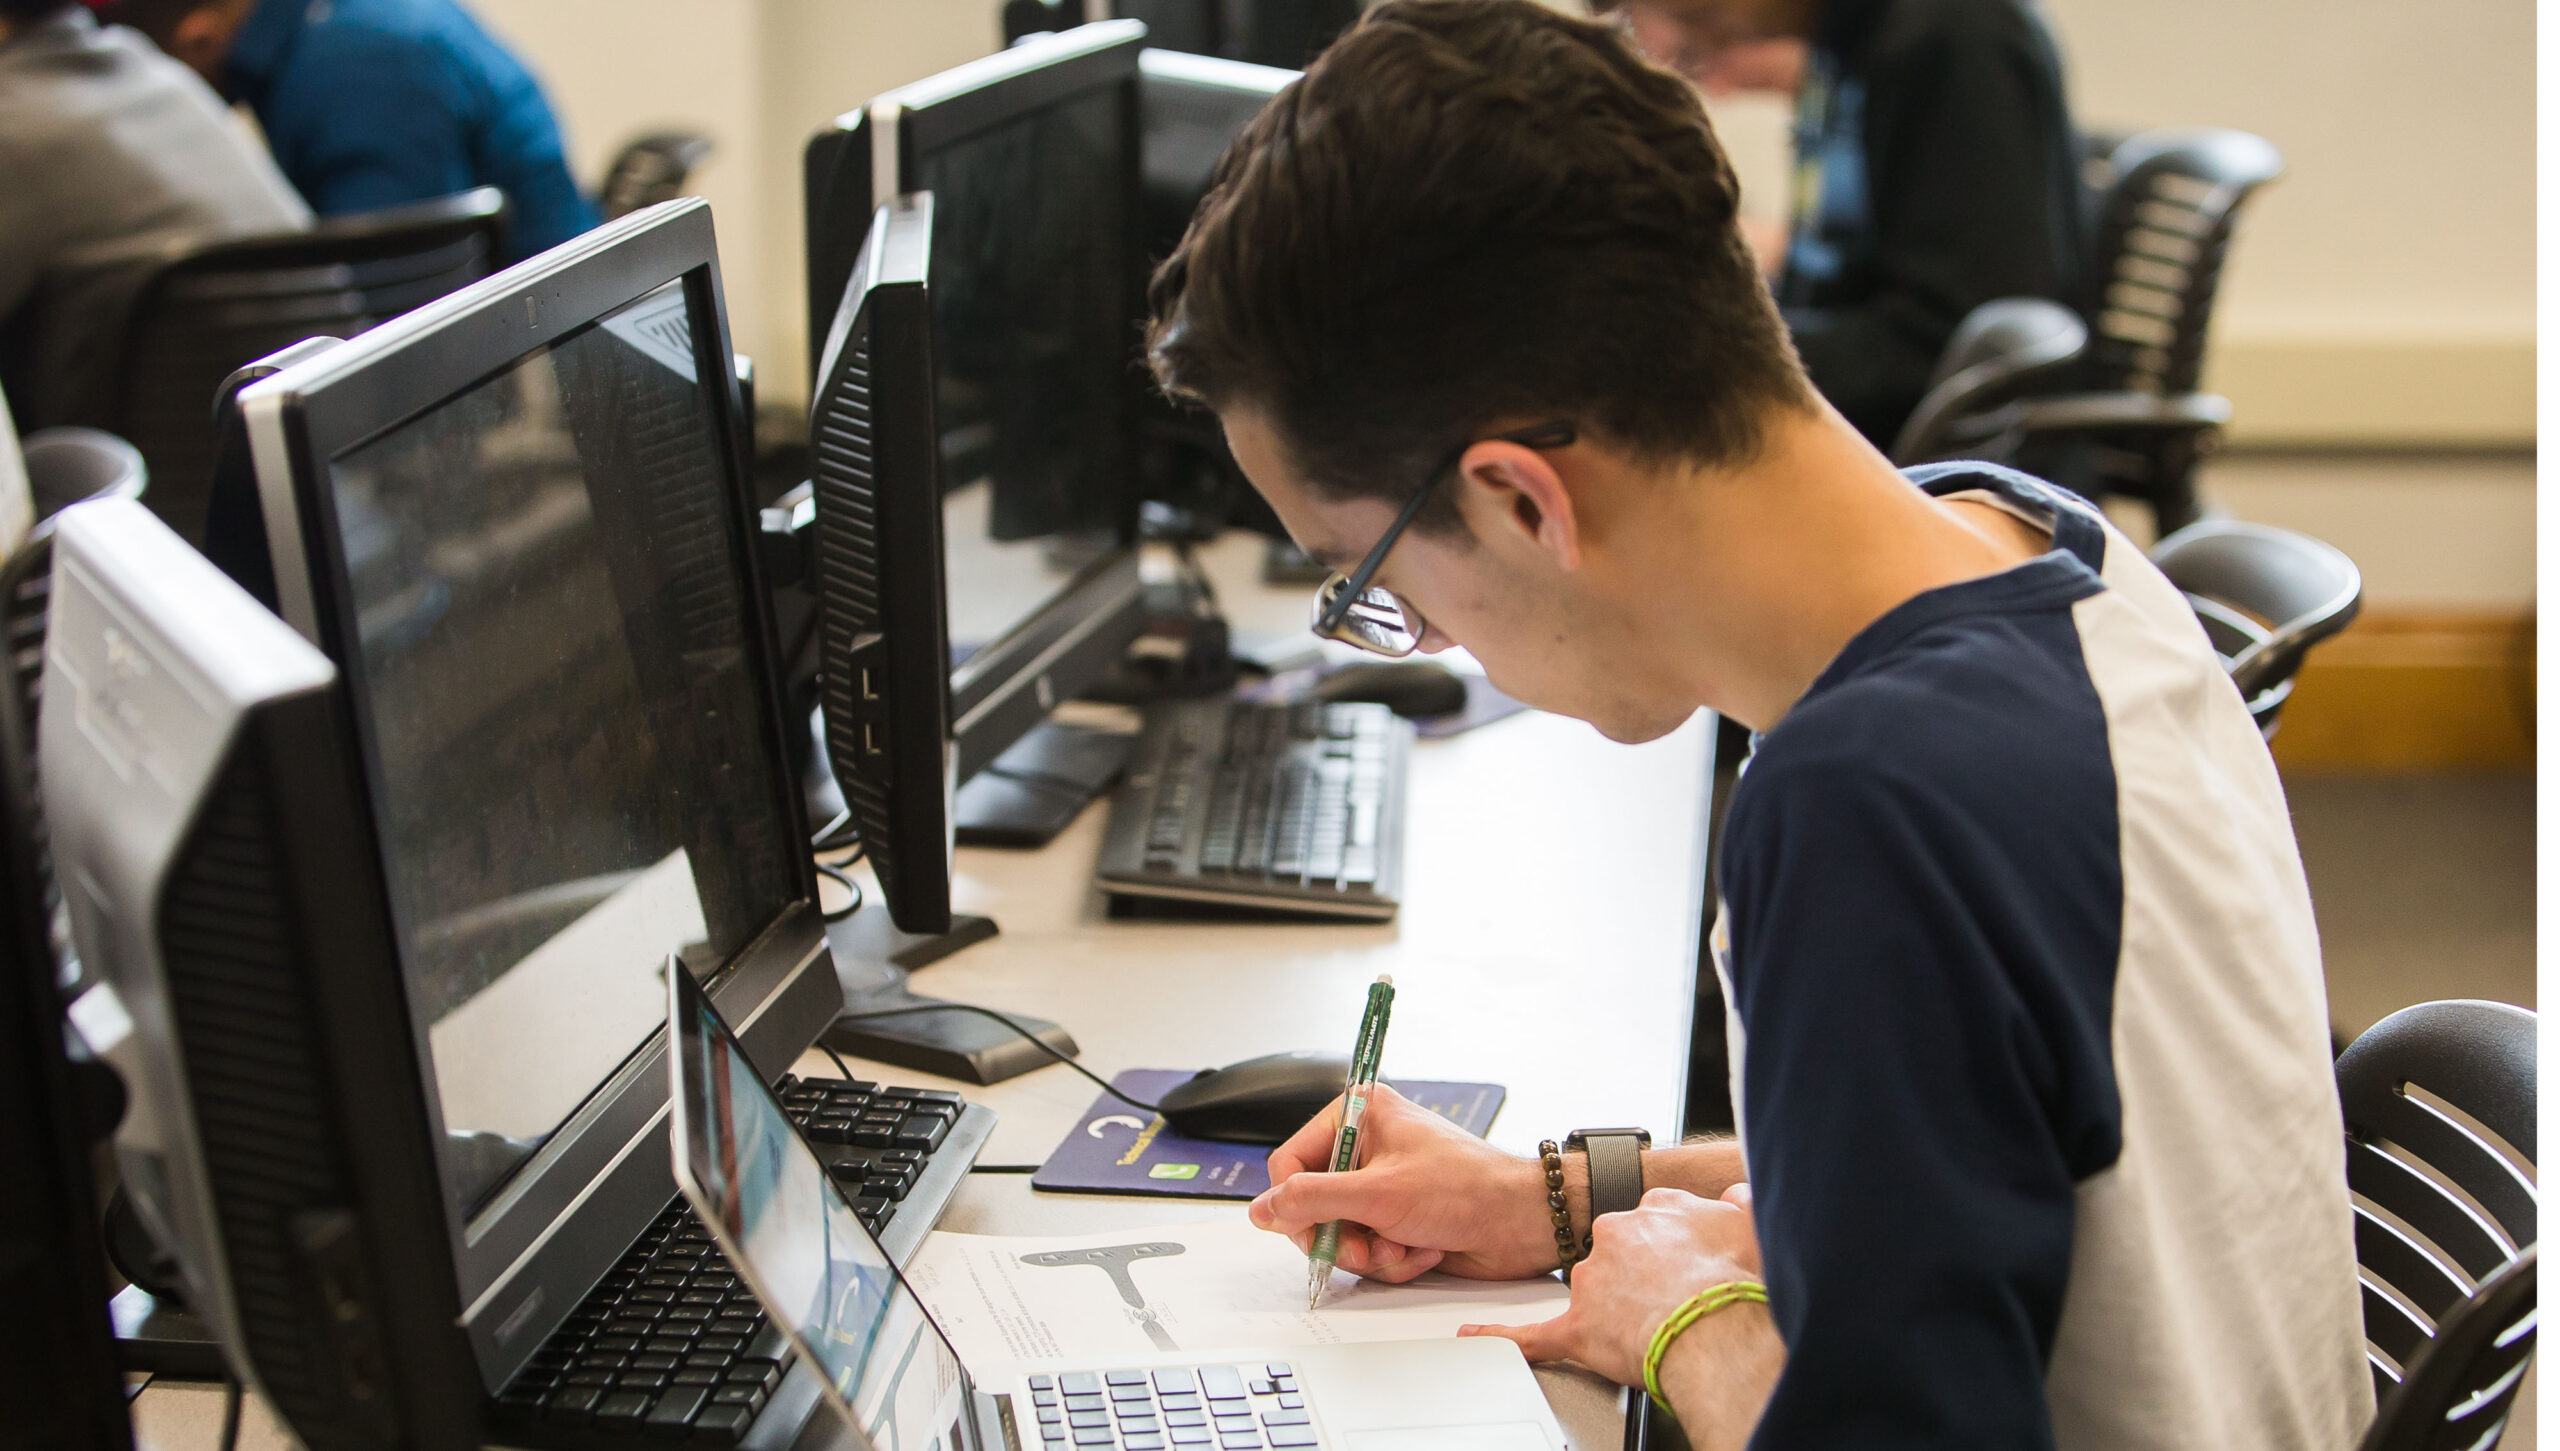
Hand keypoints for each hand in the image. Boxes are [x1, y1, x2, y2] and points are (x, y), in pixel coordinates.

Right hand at [1247, 1083, 1557, 1282]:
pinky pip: (1368, 1248)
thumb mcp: (1378, 1194)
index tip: (1310, 1230)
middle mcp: (1367, 1146)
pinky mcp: (1398, 1218)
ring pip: (1340, 1233)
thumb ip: (1312, 1201)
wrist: (1522, 1223)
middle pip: (1313, 1205)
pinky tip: (1422, 1250)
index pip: (1290, 1161)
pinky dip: (1393, 1259)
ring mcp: (1382, 1185)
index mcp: (1359, 1115)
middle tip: (1366, 1245)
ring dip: (1372, 1251)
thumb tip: (1264, 1208)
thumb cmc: (1468, 1188)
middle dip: (1343, 1235)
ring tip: (1405, 1245)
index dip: (1295, 1204)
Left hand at [1460, 1185, 1763, 1387]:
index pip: (1652, 1217)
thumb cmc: (1737, 1286)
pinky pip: (1535, 1335)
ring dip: (1614, 1308)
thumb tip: (1736, 1198)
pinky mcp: (1579, 1326)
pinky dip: (1505, 1336)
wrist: (1716, 1328)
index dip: (1668, 1246)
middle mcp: (1616, 1234)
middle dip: (1636, 1274)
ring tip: (1649, 1326)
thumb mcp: (1751, 1227)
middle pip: (1614, 1250)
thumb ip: (1740, 1205)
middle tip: (1666, 1296)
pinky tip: (1482, 1334)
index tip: (1678, 1259)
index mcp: (1655, 1208)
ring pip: (1590, 1288)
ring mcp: (1593, 1279)